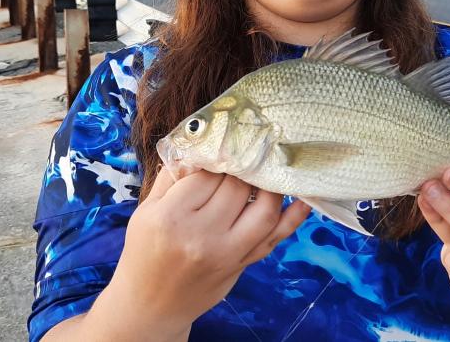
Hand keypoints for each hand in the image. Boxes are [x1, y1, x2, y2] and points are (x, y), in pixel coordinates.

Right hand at [111, 166, 310, 333]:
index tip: (222, 148)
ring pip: (264, 209)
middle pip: (237, 187)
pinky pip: (276, 238)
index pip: (206, 174)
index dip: (217, 157)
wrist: (150, 306)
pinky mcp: (243, 265)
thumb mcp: (147, 211)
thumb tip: (201, 144)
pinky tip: (304, 197)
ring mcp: (226, 254)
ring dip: (271, 185)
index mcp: (170, 218)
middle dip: (243, 168)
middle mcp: (201, 237)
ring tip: (267, 170)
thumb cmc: (145, 252)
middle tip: (245, 155)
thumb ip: (173, 177)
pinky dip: (294, 217)